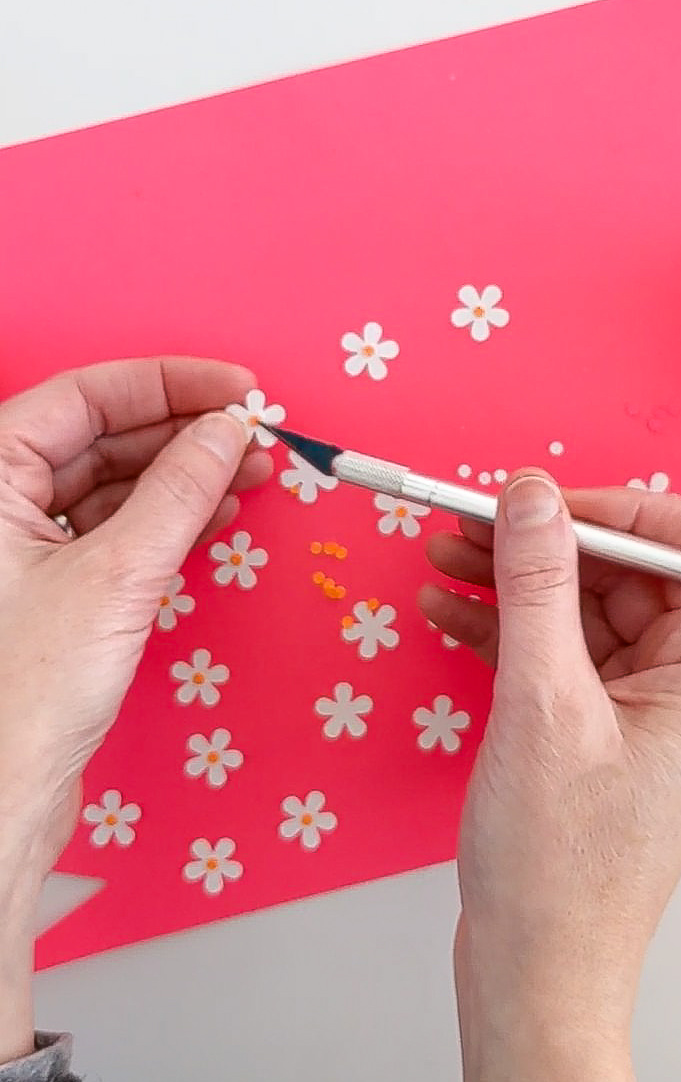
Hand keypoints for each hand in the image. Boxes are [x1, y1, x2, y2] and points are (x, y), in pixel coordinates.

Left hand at [0, 359, 270, 1063]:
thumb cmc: (21, 698)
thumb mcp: (116, 576)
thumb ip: (178, 491)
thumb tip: (227, 429)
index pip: (82, 397)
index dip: (167, 384)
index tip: (238, 389)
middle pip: (97, 437)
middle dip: (183, 433)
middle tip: (256, 433)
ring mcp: (15, 551)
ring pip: (108, 485)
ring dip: (182, 477)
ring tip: (252, 473)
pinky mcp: (44, 594)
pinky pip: (111, 532)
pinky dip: (166, 521)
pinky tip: (216, 515)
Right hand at [422, 474, 680, 1081]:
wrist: (536, 979)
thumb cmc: (560, 866)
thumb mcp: (543, 704)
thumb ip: (537, 585)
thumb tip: (532, 495)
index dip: (629, 510)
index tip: (551, 505)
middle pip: (632, 573)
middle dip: (550, 541)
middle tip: (472, 519)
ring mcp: (641, 714)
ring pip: (586, 610)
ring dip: (516, 579)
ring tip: (443, 552)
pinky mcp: (595, 736)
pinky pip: (559, 655)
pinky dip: (505, 628)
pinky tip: (447, 609)